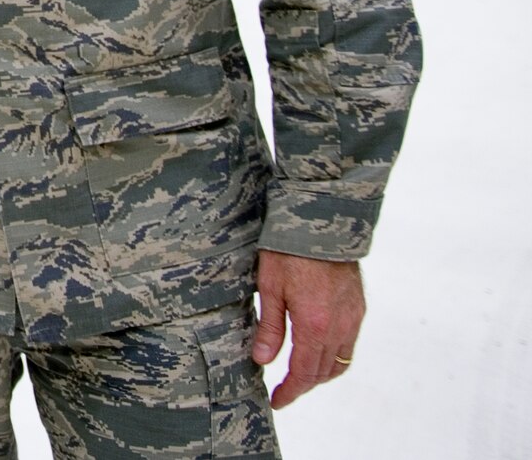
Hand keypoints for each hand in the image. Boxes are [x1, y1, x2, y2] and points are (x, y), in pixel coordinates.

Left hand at [251, 251, 365, 407]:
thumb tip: (263, 360)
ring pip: (340, 362)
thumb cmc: (288, 250)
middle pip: (323, 372)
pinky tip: (318, 352)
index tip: (278, 401)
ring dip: (320, 374)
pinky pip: (349, 344)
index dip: (290, 391)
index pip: (303, 372)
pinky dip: (334, 357)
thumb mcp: (269, 288)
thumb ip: (269, 327)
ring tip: (299, 376)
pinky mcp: (358, 307)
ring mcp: (352, 318)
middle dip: (303, 386)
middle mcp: (338, 326)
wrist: (321, 222)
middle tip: (284, 391)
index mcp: (313, 325)